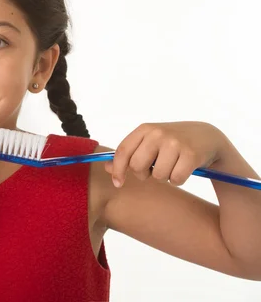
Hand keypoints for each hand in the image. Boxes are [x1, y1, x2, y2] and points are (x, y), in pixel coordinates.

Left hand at [105, 121, 226, 187]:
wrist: (206, 136)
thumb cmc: (171, 142)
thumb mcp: (149, 143)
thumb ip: (128, 154)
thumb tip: (107, 168)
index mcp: (144, 129)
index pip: (123, 152)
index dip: (118, 170)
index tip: (118, 183)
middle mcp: (158, 133)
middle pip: (137, 166)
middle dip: (144, 174)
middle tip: (154, 169)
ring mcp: (175, 143)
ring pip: (158, 176)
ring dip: (164, 177)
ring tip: (172, 166)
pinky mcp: (191, 154)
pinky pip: (175, 180)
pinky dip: (178, 179)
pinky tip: (184, 169)